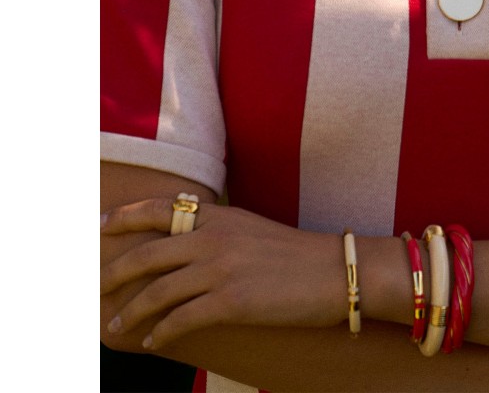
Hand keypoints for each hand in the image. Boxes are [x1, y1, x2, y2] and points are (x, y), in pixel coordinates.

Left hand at [100, 198, 343, 349]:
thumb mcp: (251, 229)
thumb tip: (184, 244)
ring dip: (130, 310)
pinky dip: (161, 331)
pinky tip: (153, 340)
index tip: (100, 226)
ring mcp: (221, 269)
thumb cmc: (294, 253)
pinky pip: (182, 319)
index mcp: (220, 215)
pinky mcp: (231, 302)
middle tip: (95, 287)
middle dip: (113, 272)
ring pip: (157, 291)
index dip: (126, 216)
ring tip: (115, 322)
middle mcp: (215, 237)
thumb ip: (218, 231)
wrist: (332, 271)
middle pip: (148, 253)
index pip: (161, 208)